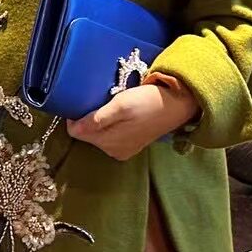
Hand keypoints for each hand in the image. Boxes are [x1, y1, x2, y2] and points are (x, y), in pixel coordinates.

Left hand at [65, 81, 199, 160]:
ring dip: (101, 120)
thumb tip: (73, 129)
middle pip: (87, 134)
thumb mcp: (121, 105)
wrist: (178, 105)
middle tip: (103, 100)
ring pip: (98, 134)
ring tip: (114, 106)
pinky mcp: (131, 145)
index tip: (85, 100)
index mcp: (108, 142)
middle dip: (89, 117)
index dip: (76, 115)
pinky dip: (112, 124)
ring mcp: (123, 150)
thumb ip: (96, 119)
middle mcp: (113, 151)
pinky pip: (111, 135)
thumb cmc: (149, 102)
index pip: (76, 132)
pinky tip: (122, 114)